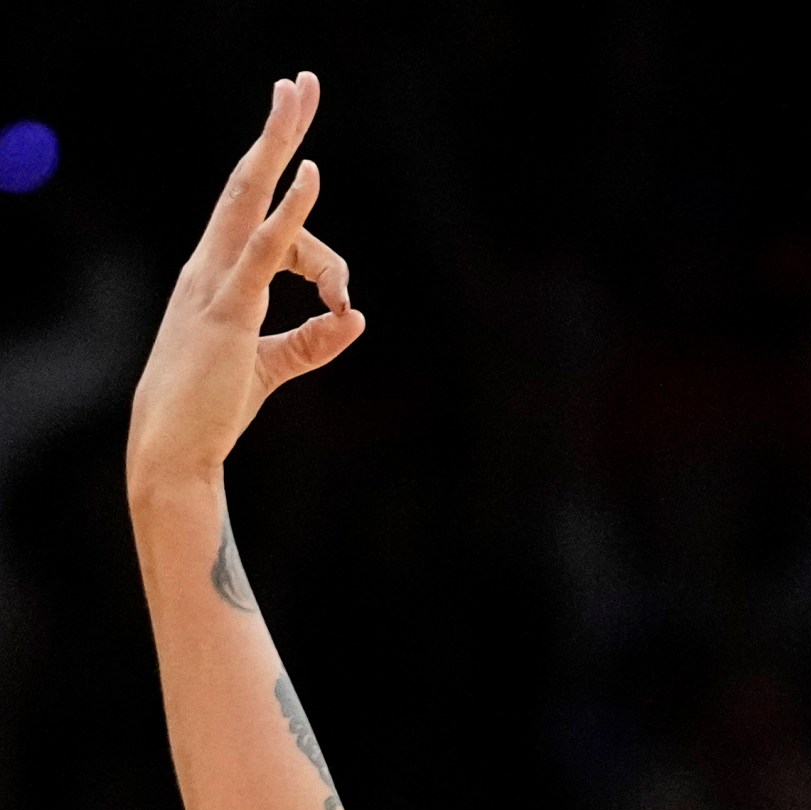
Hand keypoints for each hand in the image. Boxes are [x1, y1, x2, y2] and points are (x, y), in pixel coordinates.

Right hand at [127, 73, 362, 489]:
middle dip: (276, 130)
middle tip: (298, 81)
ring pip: (249, 196)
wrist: (175, 447)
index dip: (325, 259)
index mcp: (217, 273)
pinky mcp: (229, 306)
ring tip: (296, 94)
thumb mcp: (273, 365)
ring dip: (277, 143)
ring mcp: (215, 280)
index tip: (344, 303)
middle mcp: (209, 263)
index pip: (278, 233)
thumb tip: (355, 319)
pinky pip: (263, 247)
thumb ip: (313, 341)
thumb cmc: (213, 405)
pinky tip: (309, 175)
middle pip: (247, 180)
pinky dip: (289, 211)